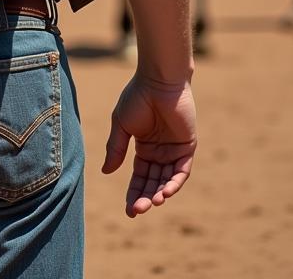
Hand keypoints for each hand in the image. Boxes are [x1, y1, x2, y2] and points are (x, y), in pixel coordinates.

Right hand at [102, 76, 196, 217]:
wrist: (158, 81)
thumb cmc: (137, 98)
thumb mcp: (121, 125)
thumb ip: (115, 148)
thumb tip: (105, 172)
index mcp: (143, 147)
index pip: (139, 176)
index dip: (133, 193)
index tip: (128, 211)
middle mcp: (159, 152)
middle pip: (152, 182)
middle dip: (144, 197)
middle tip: (136, 211)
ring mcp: (174, 150)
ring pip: (166, 180)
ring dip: (159, 193)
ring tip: (151, 204)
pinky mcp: (187, 147)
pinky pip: (181, 171)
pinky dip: (174, 183)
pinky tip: (164, 192)